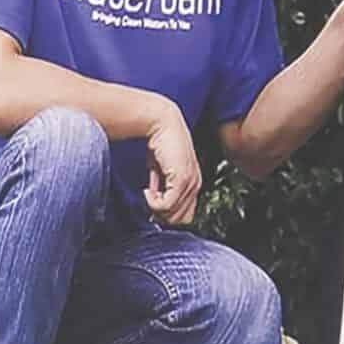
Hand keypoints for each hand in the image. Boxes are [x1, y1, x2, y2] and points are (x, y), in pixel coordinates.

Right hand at [143, 101, 200, 225]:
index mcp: (193, 182)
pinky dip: (153, 202)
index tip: (153, 201)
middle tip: (150, 198)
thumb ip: (160, 187)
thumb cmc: (160, 143)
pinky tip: (147, 190)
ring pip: (172, 215)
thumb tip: (154, 202)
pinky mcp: (182, 180)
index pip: (185, 215)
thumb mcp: (160, 170)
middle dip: (161, 214)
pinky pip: (166, 205)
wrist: (161, 123)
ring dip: (156, 208)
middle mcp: (195, 184)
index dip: (167, 213)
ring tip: (148, 191)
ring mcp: (191, 183)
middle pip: (179, 220)